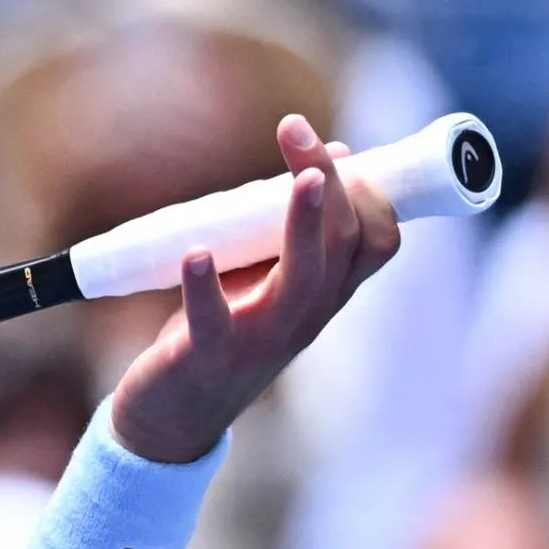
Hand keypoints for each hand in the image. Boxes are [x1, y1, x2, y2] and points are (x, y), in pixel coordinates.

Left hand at [107, 114, 400, 460]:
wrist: (171, 419)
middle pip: (343, 244)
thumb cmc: (221, 334)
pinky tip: (195, 252)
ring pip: (303, 279)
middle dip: (331, 182)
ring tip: (302, 178)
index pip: (377, 241)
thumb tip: (329, 159)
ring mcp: (261, 340)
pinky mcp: (207, 357)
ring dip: (304, 224)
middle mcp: (305, 316)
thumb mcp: (267, 278)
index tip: (338, 148)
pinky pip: (213, 321)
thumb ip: (293, 230)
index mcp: (323, 295)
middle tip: (295, 129)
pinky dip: (204, 285)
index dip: (371, 193)